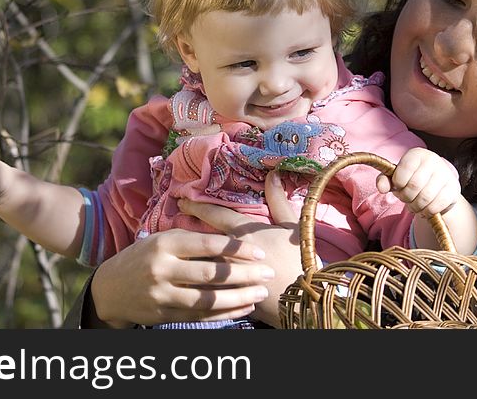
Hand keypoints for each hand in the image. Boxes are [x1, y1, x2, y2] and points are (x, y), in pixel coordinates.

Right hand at [90, 228, 273, 327]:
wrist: (109, 289)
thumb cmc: (142, 257)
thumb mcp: (161, 239)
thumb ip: (190, 239)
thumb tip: (229, 238)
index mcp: (164, 244)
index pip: (206, 244)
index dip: (235, 248)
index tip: (258, 251)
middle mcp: (162, 269)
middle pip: (210, 274)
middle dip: (243, 275)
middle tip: (268, 273)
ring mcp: (162, 295)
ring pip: (207, 300)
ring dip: (238, 298)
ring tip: (260, 294)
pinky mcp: (163, 316)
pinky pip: (199, 317)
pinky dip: (224, 314)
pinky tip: (243, 309)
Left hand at [178, 171, 301, 327]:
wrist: (305, 301)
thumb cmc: (300, 260)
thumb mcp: (292, 227)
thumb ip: (278, 201)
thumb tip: (272, 175)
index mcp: (245, 233)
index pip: (215, 215)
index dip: (197, 206)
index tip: (182, 200)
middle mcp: (230, 254)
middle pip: (201, 240)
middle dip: (186, 231)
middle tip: (171, 225)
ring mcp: (227, 277)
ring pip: (199, 264)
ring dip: (187, 257)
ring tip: (174, 252)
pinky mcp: (228, 298)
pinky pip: (206, 287)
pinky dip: (196, 282)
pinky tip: (186, 279)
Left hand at [377, 147, 459, 217]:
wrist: (437, 184)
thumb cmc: (412, 178)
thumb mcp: (396, 177)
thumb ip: (385, 180)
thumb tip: (381, 188)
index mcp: (417, 154)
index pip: (403, 171)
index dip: (398, 184)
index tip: (399, 186)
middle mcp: (433, 160)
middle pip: (414, 186)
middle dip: (406, 197)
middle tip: (406, 199)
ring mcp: (445, 174)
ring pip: (426, 198)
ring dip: (416, 207)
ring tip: (414, 206)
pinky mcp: (453, 189)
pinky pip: (437, 205)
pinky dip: (427, 212)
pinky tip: (424, 210)